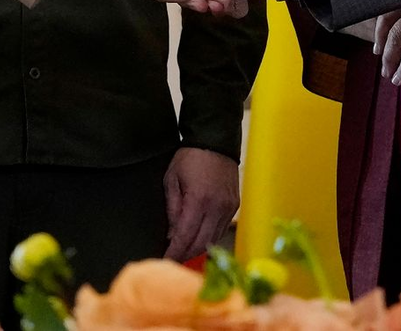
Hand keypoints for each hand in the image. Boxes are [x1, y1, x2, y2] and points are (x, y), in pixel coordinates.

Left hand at [162, 147, 239, 261]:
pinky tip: (200, 238)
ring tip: (184, 251)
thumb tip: (172, 235)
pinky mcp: (234, 205)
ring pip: (213, 239)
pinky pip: (222, 229)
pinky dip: (210, 237)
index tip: (165, 260)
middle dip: (185, 254)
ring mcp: (228, 207)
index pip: (185, 237)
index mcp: (198, 200)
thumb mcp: (172, 179)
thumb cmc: (190, 157)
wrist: (215, 139)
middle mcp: (216, 207)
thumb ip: (172, 209)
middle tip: (173, 258)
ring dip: (198, 248)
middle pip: (200, 243)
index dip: (175, 252)